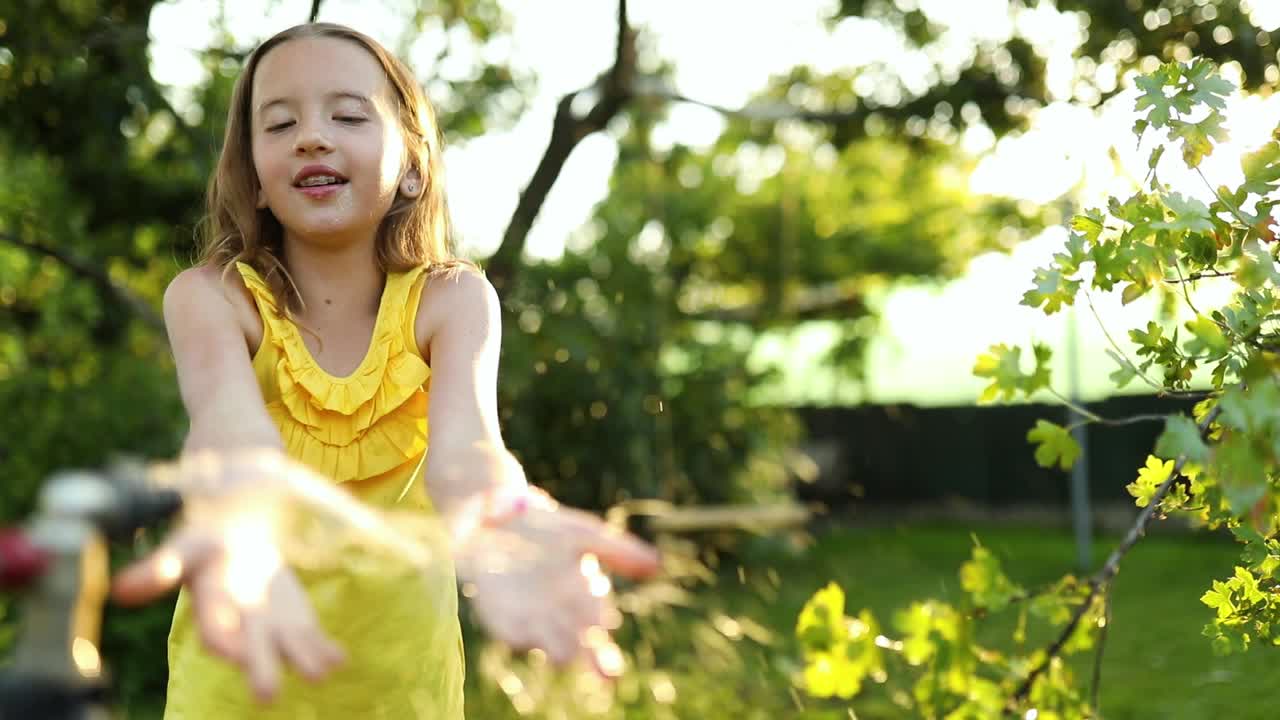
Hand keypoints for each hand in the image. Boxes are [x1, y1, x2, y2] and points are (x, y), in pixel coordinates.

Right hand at [110, 449, 345, 700]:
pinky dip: (323, 649)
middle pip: (250, 646)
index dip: (222, 638)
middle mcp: (240, 621)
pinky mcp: (293, 621)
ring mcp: (269, 624)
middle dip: (259, 667)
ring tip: (321, 673)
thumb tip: (120, 590)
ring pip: (285, 646)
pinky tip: (340, 659)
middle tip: (267, 695)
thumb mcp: (186, 545)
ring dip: (303, 660)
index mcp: (212, 604)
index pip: (213, 628)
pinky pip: (308, 638)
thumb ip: (160, 568)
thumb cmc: (207, 541)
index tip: (232, 652)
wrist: (238, 534)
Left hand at [454, 496, 660, 677]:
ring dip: (561, 650)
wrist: (498, 522)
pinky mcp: (503, 620)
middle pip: (583, 646)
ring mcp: (533, 621)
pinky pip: (514, 636)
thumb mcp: (584, 533)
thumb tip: (658, 565)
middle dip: (595, 658)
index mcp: (585, 598)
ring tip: (567, 655)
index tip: (601, 622)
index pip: (598, 619)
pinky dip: (523, 636)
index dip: (599, 620)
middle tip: (606, 670)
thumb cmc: (547, 529)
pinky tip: (529, 634)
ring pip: (554, 646)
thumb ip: (619, 550)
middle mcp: (562, 616)